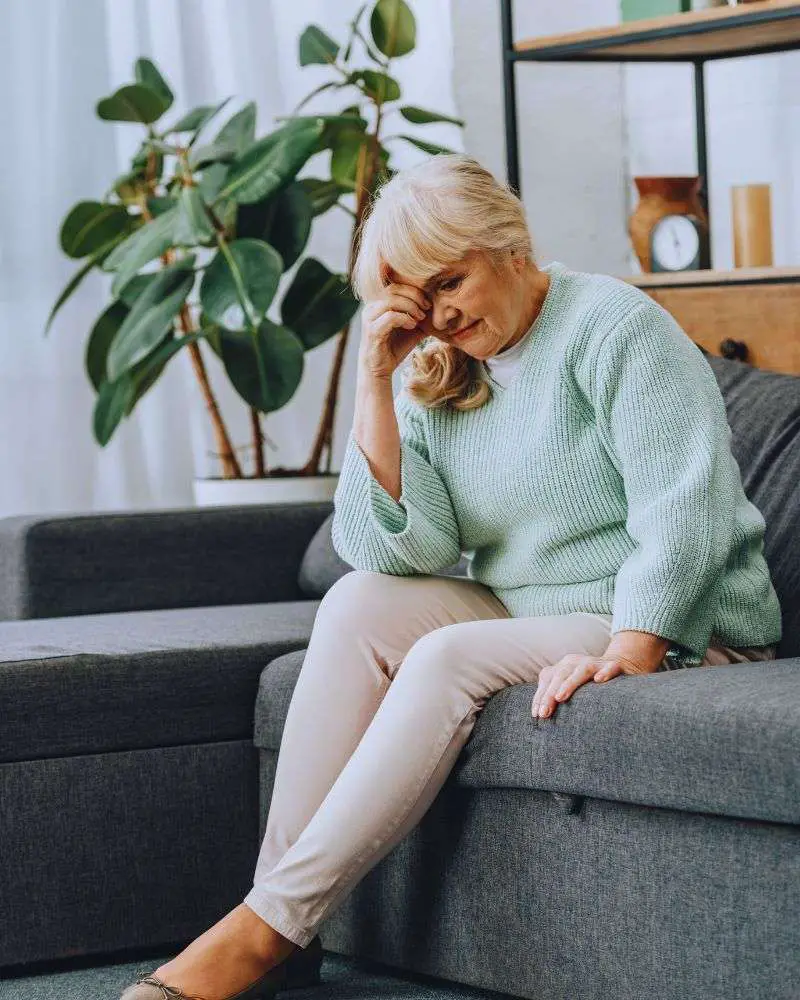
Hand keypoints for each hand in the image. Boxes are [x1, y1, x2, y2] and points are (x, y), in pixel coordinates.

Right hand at [358, 262, 433, 379]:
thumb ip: (423, 316)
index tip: (428, 303)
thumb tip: (443, 307)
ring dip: (410, 307)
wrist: (380, 369)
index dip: (415, 290)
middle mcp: (372, 307)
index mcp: (379, 303)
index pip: (397, 285)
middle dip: (414, 296)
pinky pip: (390, 317)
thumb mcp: (413, 328)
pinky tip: (412, 326)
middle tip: (427, 308)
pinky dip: (404, 319)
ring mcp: (370, 318)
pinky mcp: (372, 331)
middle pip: (394, 289)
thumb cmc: (395, 347)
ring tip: (420, 318)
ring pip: (391, 300)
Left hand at [531, 649, 660, 719]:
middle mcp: (576, 662)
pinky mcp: (614, 666)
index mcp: (563, 666)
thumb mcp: (570, 686)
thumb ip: (556, 695)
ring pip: (581, 670)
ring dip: (569, 683)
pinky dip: (604, 672)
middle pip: (560, 675)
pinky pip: (610, 667)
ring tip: (560, 697)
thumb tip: (539, 716)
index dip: (540, 696)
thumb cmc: (588, 684)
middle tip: (544, 713)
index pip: (547, 679)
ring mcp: (595, 662)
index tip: (536, 715)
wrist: (619, 666)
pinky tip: (599, 680)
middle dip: (550, 695)